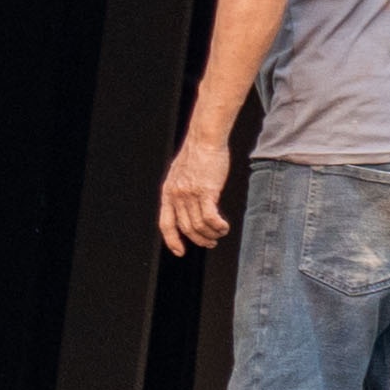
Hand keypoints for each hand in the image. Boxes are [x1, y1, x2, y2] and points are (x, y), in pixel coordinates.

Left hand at [158, 136, 234, 256]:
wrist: (204, 139)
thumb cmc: (197, 154)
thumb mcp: (180, 174)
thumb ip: (182, 192)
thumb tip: (188, 207)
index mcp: (168, 192)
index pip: (165, 224)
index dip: (172, 240)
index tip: (180, 251)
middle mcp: (176, 196)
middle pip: (186, 228)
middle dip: (199, 240)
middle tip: (210, 242)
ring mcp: (190, 194)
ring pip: (199, 226)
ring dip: (211, 234)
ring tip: (219, 233)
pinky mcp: (206, 191)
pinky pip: (211, 218)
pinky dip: (218, 227)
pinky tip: (224, 227)